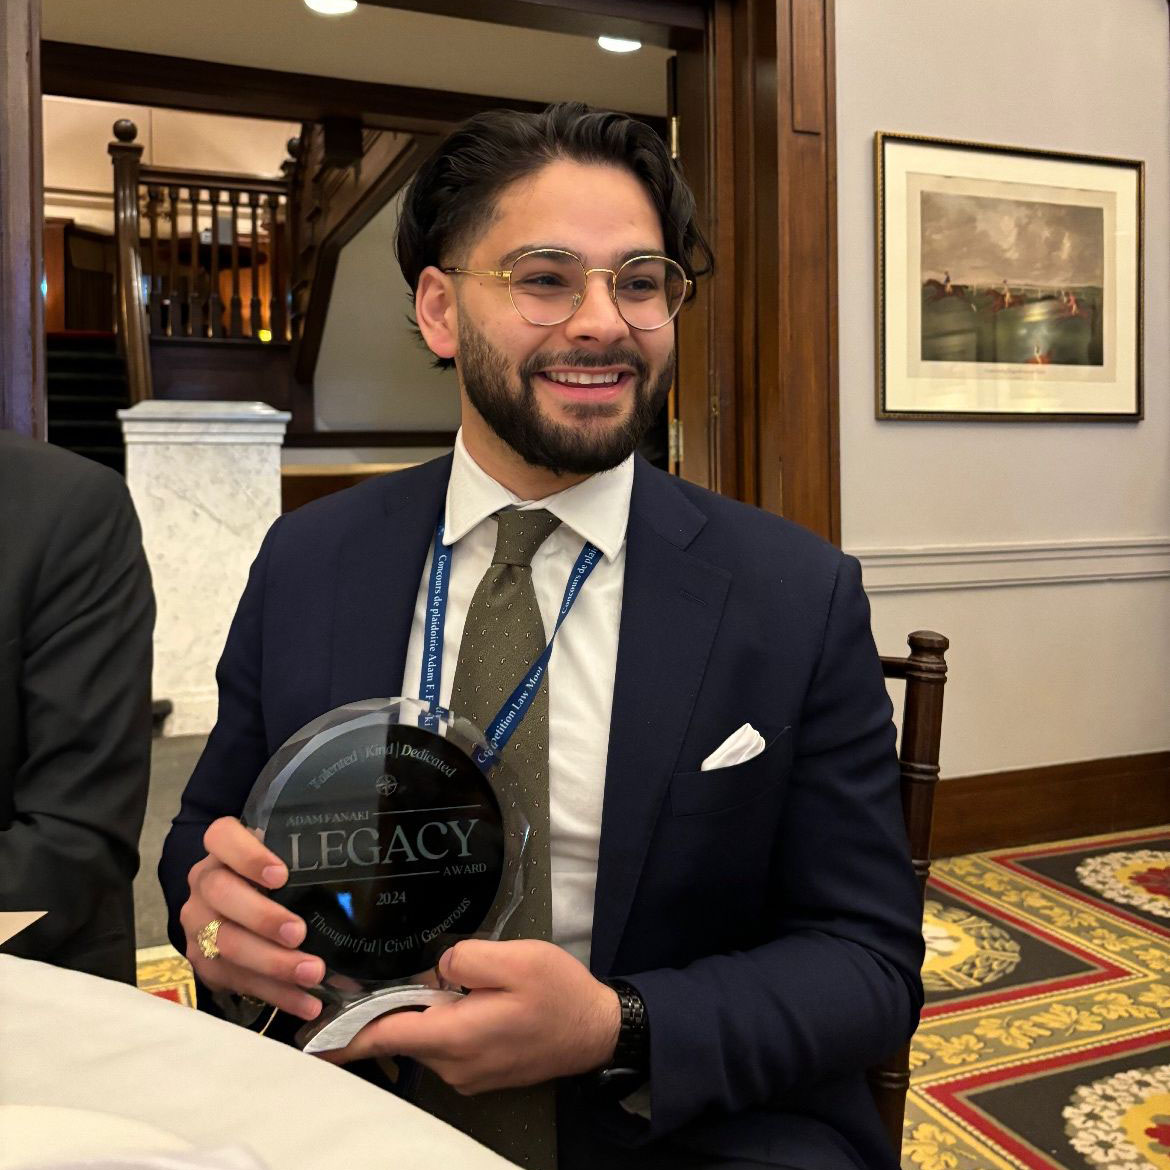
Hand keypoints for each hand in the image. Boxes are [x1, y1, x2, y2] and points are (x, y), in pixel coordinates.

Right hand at [178, 816, 323, 1020]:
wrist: (233, 912)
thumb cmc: (273, 879)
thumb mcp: (283, 860)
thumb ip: (305, 858)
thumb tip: (370, 870)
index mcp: (222, 850)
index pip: (222, 837)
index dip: (248, 855)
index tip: (281, 875)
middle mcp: (204, 884)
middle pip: (222, 895)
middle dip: (262, 917)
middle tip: (298, 933)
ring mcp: (199, 925)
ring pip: (226, 944)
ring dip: (273, 963)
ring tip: (313, 973)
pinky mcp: (205, 963)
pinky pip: (239, 981)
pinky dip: (277, 994)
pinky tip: (307, 1003)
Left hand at [318, 939, 620, 1092]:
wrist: (597, 1031)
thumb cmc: (559, 994)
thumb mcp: (515, 959)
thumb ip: (464, 958)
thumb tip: (434, 969)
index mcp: (456, 1035)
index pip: (385, 1035)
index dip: (344, 1034)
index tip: (310, 1038)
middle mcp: (455, 1064)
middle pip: (403, 1032)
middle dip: (390, 1005)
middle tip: (384, 976)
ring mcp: (468, 1074)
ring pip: (427, 1035)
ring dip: (426, 1010)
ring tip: (457, 980)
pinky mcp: (480, 1072)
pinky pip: (447, 1043)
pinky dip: (445, 1021)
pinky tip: (470, 999)